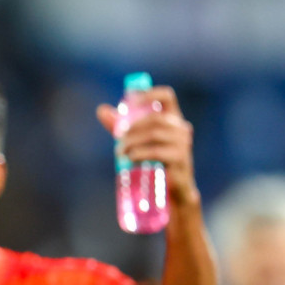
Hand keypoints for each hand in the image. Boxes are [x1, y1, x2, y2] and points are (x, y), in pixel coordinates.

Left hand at [97, 85, 198, 206]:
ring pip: (153, 134)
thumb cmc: (153, 163)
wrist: (172, 190)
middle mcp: (181, 128)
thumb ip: (121, 125)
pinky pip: (156, 152)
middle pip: (154, 119)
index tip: (129, 102)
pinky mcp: (180, 158)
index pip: (166, 96)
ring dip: (132, 142)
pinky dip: (139, 153)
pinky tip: (130, 158)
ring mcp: (183, 143)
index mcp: (172, 119)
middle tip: (117, 140)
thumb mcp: (136, 141)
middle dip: (132, 128)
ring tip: (120, 152)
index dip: (149, 94)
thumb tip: (101, 110)